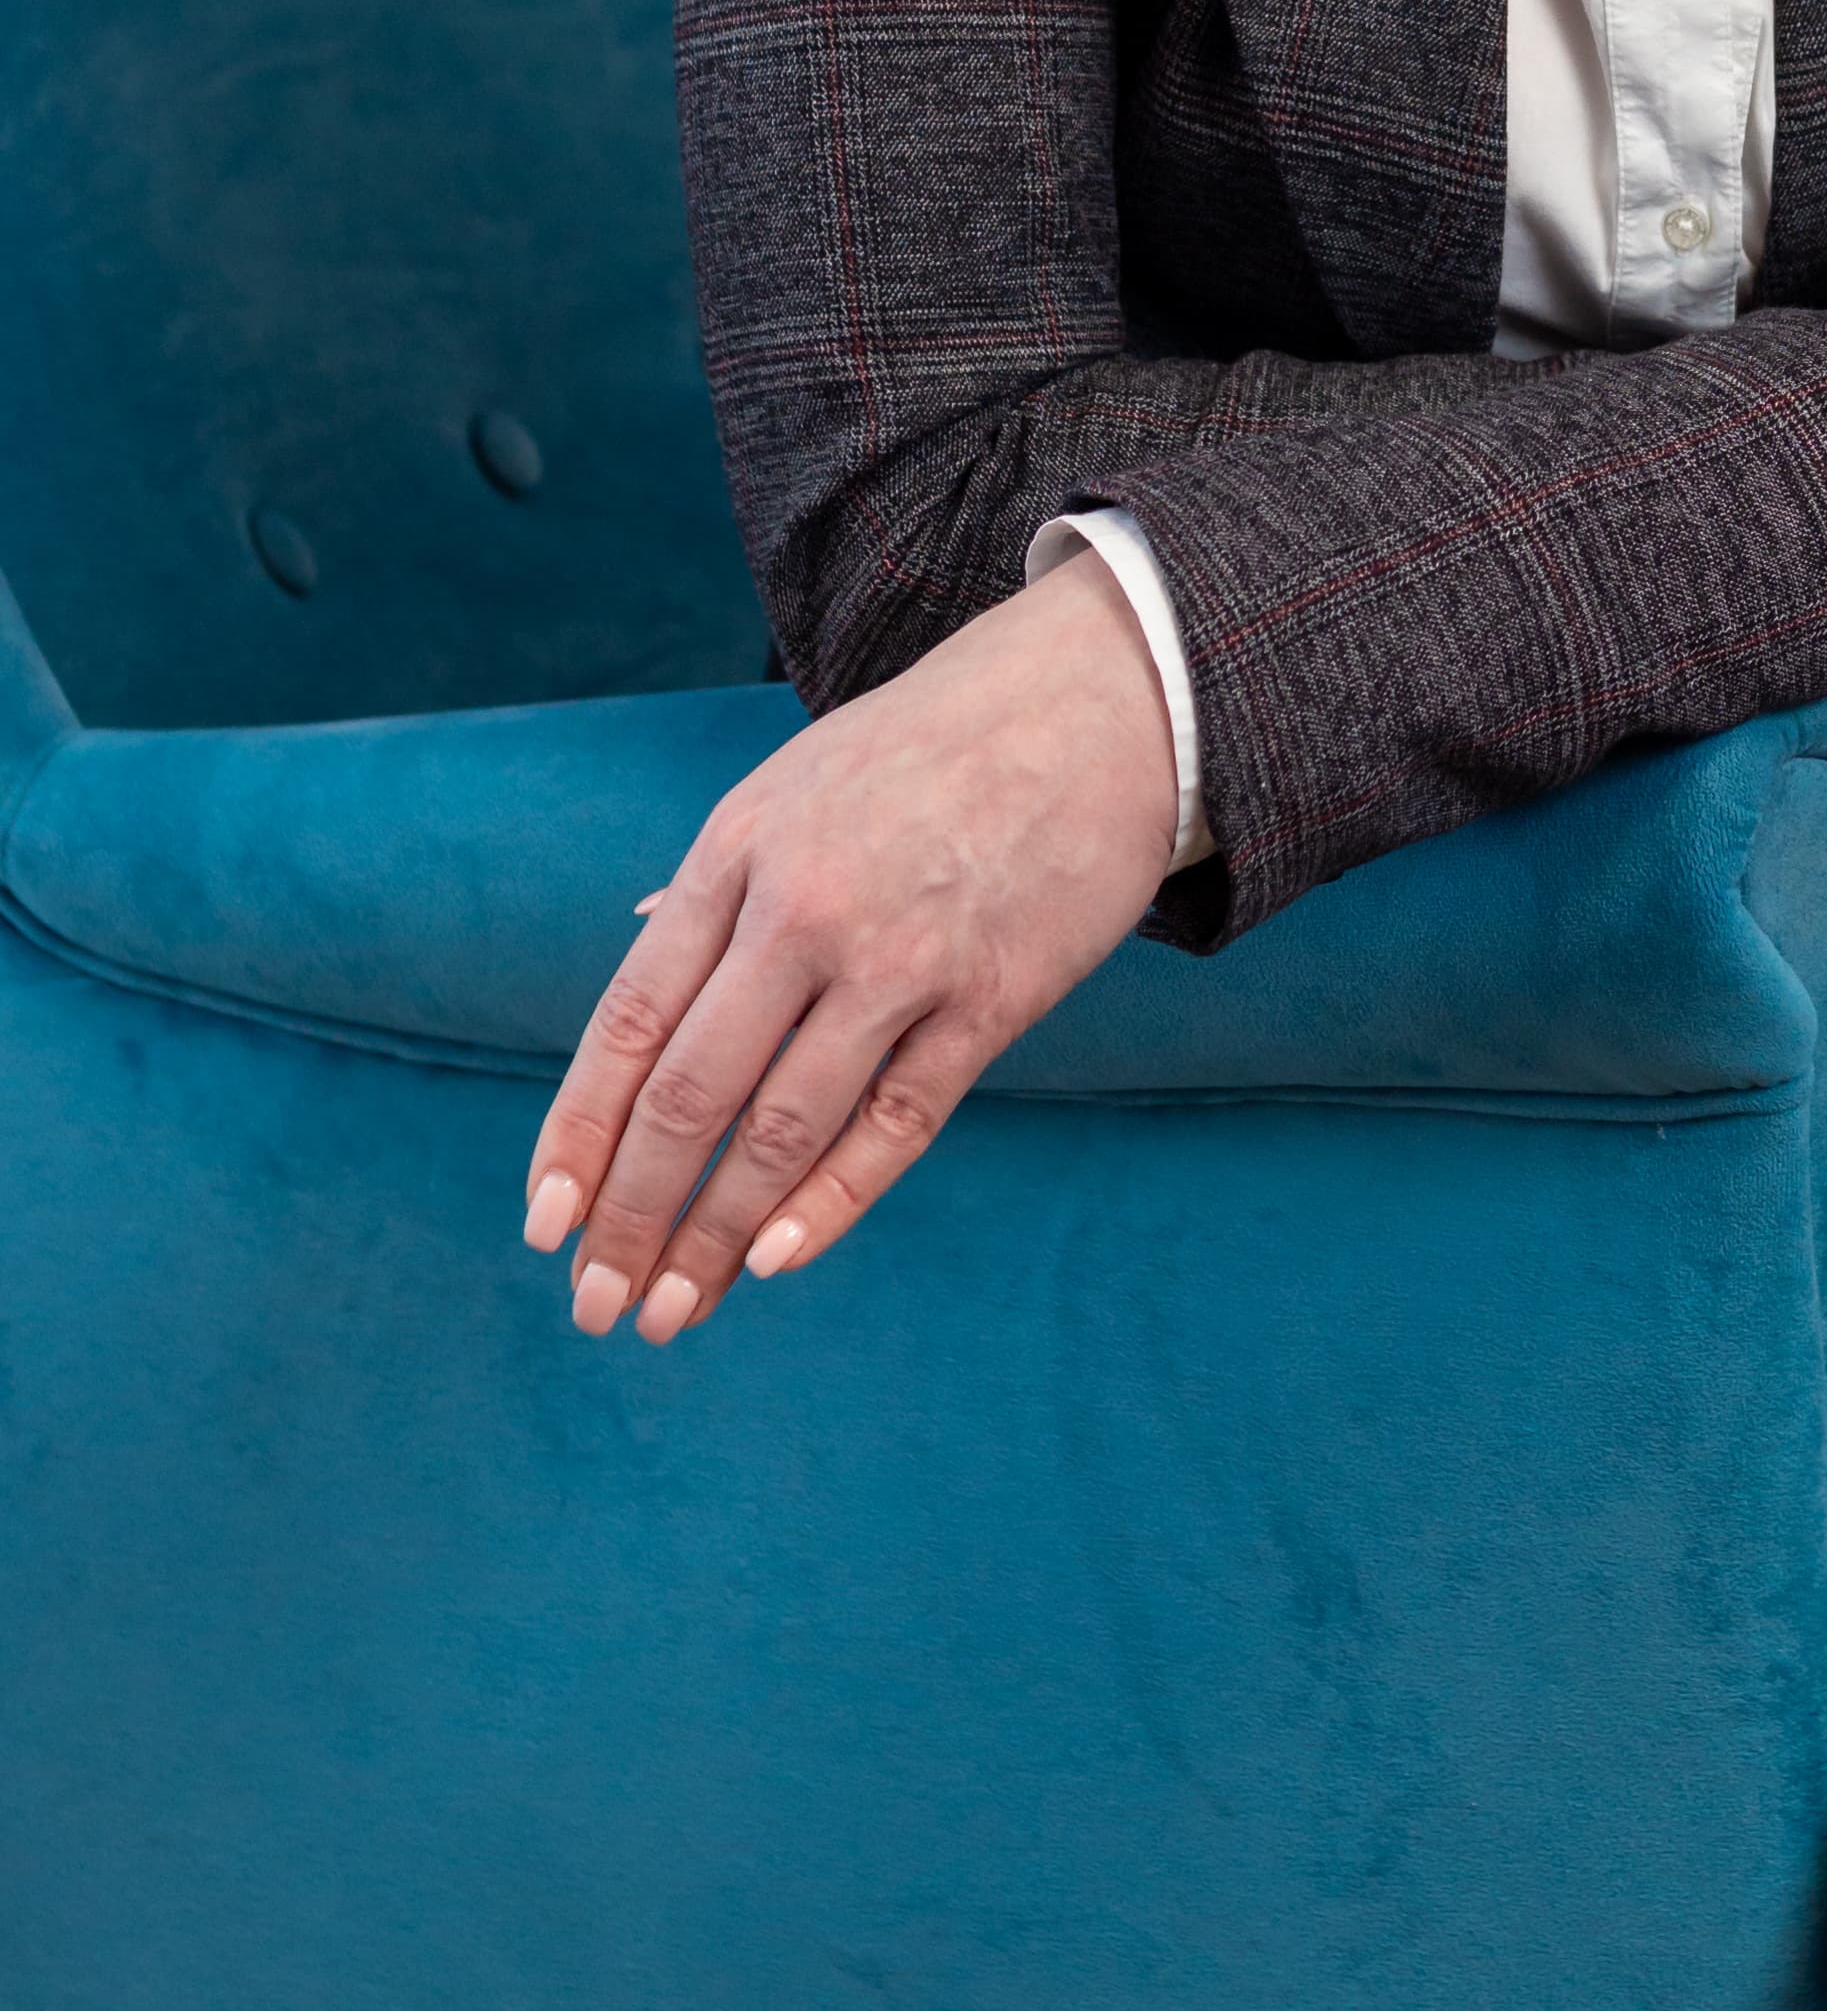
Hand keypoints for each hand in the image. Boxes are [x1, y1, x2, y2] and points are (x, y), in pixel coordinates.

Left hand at [520, 547, 1183, 1346]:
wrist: (1098, 699)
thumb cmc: (931, 746)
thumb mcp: (794, 784)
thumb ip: (720, 881)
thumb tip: (642, 944)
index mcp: (739, 851)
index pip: (629, 1024)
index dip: (578, 1135)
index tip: (545, 1225)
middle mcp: (804, 909)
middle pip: (690, 1095)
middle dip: (631, 1216)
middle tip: (596, 1303)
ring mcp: (901, 959)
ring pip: (782, 1131)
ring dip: (716, 1239)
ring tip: (674, 1311)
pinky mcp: (992, 999)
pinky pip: (894, 1126)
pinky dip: (829, 1204)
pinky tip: (775, 1260)